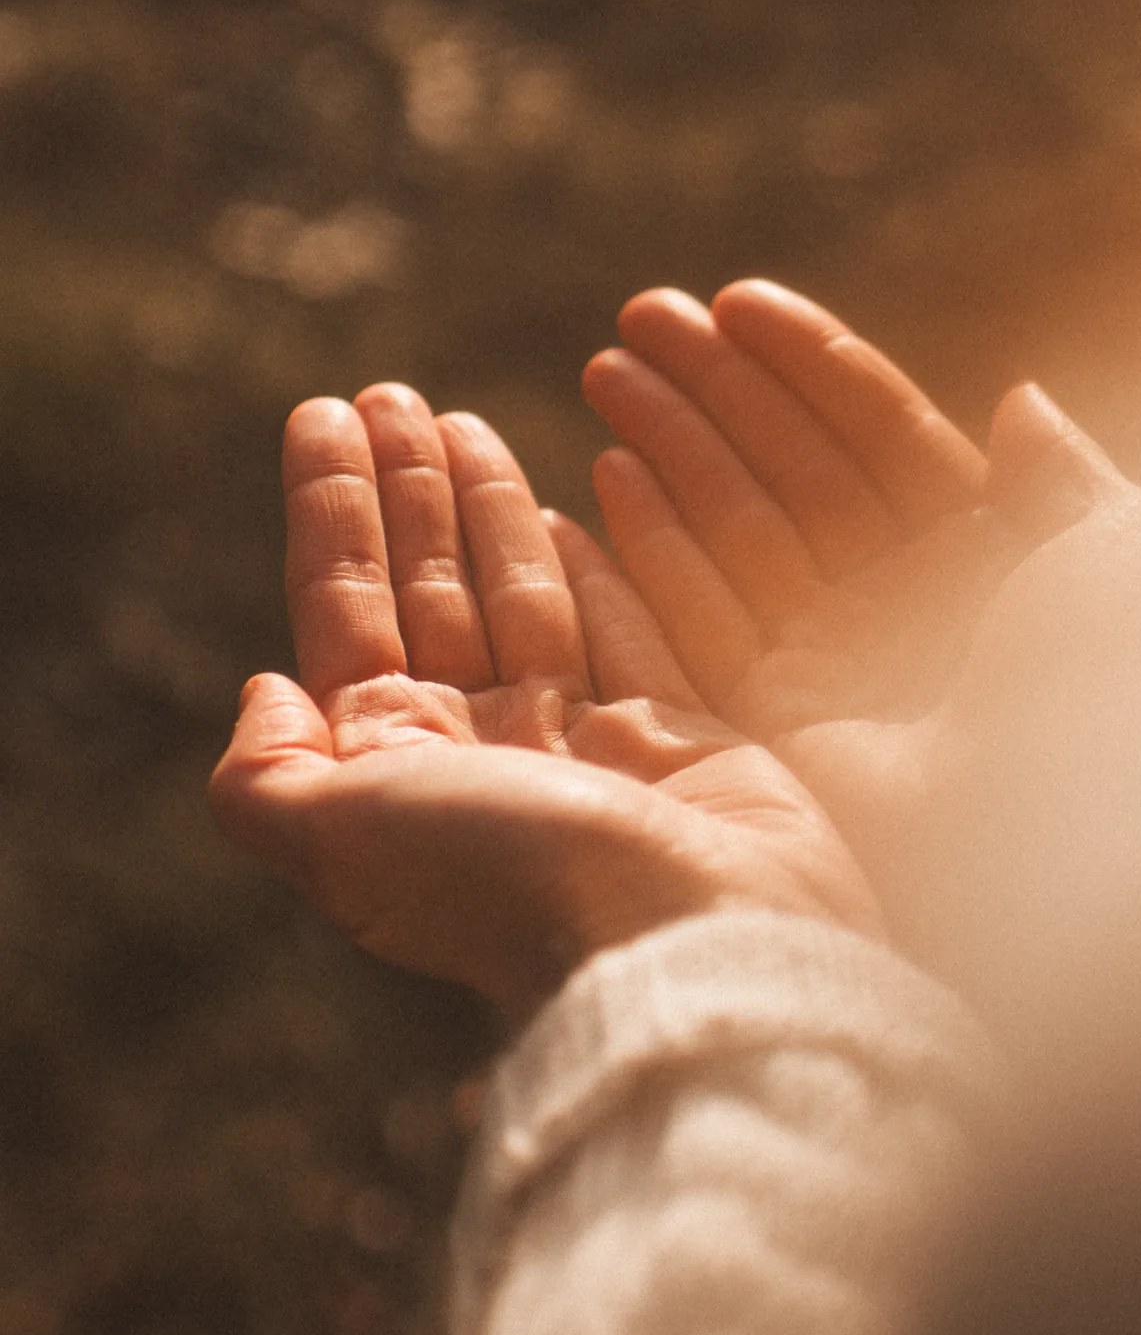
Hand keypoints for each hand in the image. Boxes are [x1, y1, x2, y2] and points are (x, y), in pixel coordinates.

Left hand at [210, 385, 878, 1020]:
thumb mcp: (343, 836)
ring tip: (457, 414)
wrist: (685, 942)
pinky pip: (623, 628)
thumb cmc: (511, 881)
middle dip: (403, 490)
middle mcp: (481, 748)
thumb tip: (261, 690)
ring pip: (520, 594)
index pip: (347, 609)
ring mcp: (579, 740)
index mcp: (397, 765)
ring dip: (484, 504)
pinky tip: (562, 510)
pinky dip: (589, 569)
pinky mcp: (675, 733)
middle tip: (387, 392)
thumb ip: (270, 774)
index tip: (321, 415)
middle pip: (428, 589)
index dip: (331, 512)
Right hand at [581, 281, 1140, 912]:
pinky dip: (650, 552)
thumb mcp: (1127, 551)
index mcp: (992, 556)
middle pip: (793, 471)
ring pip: (737, 531)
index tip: (737, 300)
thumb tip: (1020, 400)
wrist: (1085, 832)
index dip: (809, 367)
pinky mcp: (781, 733)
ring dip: (670, 449)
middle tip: (641, 316)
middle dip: (717, 392)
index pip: (881, 435)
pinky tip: (607, 475)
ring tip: (607, 369)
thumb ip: (1062, 474)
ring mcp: (838, 669)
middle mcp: (905, 606)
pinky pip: (700, 624)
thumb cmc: (1126, 684)